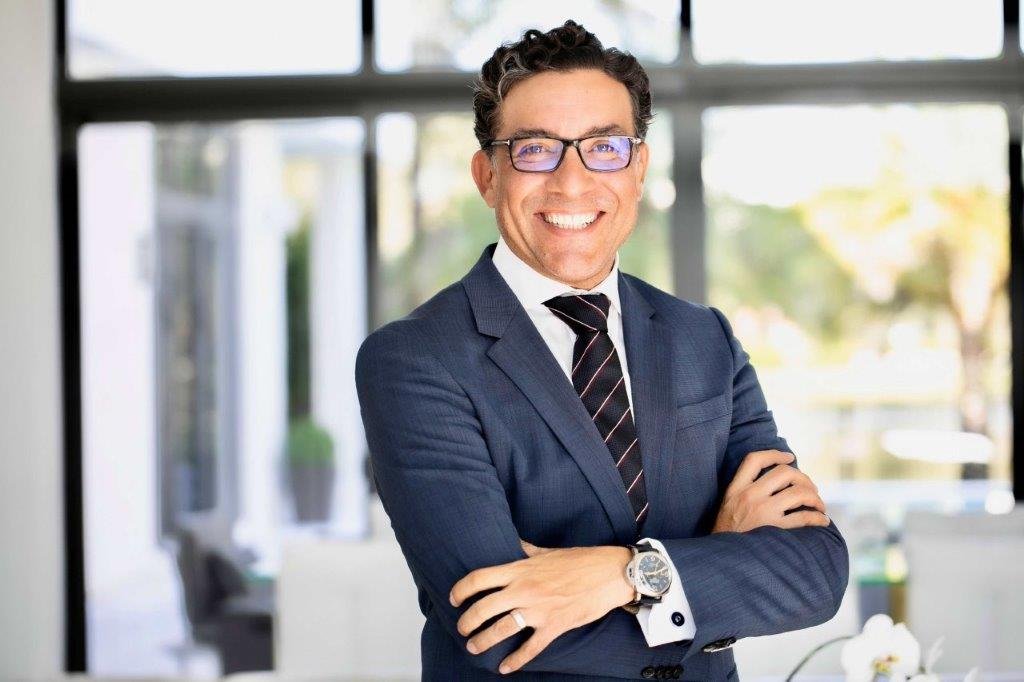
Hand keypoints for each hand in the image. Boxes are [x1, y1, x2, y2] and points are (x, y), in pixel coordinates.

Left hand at [449, 540, 632, 673]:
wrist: (609, 573)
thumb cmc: (580, 560)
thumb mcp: (548, 552)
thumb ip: (526, 551)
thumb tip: (514, 544)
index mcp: (520, 569)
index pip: (480, 578)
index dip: (461, 589)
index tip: (454, 598)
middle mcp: (524, 589)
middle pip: (484, 607)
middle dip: (467, 621)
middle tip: (462, 628)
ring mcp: (539, 609)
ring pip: (501, 629)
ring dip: (483, 641)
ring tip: (474, 647)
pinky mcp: (554, 625)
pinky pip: (531, 648)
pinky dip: (516, 660)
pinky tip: (505, 667)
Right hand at [712, 449, 829, 532]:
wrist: (721, 560)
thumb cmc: (727, 533)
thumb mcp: (727, 505)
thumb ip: (743, 491)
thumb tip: (775, 482)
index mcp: (736, 488)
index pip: (755, 460)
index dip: (775, 454)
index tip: (790, 457)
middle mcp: (750, 496)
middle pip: (784, 472)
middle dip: (803, 478)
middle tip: (810, 488)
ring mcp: (763, 512)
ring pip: (798, 493)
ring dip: (815, 498)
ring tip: (819, 505)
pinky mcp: (774, 529)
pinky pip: (804, 517)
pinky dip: (818, 517)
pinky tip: (823, 521)